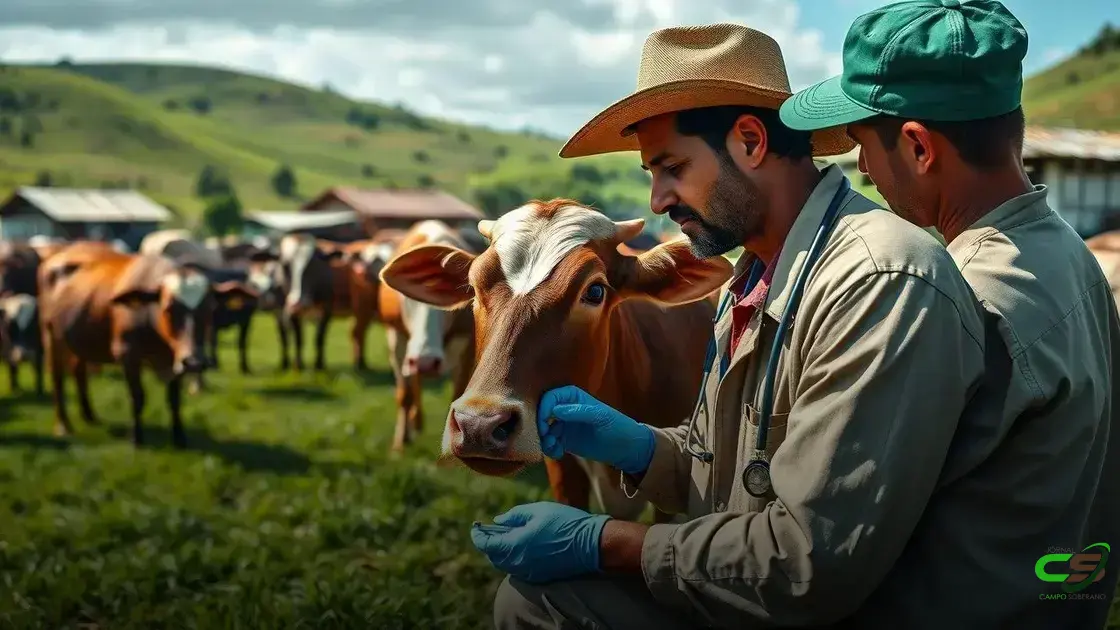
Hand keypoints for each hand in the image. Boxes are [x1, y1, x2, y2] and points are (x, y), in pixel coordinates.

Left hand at [470, 502, 610, 583]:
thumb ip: (514, 516)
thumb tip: (498, 520)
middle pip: (493, 556)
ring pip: (505, 564)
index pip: (486, 544)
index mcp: (515, 545)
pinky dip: (513, 558)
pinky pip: (518, 569)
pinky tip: (522, 545)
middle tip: (491, 529)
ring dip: (501, 551)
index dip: (478, 534)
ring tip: (506, 536)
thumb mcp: (538, 510)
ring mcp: (529, 572)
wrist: (591, 544)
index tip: (476, 526)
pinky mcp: (539, 576)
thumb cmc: (564, 522)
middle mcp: (518, 563)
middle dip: (489, 543)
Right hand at [536, 385, 654, 473]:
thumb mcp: (600, 417)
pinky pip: (549, 442)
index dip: (544, 409)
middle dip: (540, 426)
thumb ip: (578, 412)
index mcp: (572, 396)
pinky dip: (549, 448)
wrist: (626, 448)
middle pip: (542, 413)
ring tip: (553, 448)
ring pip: (543, 429)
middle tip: (546, 438)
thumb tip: (555, 410)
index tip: (545, 424)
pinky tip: (558, 453)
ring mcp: (563, 424)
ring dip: (544, 439)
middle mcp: (565, 408)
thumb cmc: (616, 426)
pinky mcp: (564, 440)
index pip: (550, 398)